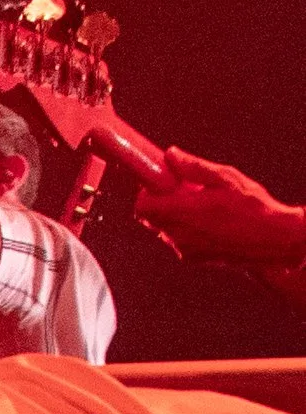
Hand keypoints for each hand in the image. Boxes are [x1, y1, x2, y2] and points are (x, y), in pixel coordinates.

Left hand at [132, 145, 305, 269]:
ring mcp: (184, 248)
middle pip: (149, 218)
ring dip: (172, 217)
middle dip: (159, 202)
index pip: (142, 206)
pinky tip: (207, 223)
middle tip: (182, 191)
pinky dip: (184, 231)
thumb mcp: (225, 178)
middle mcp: (179, 233)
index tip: (161, 183)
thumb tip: (170, 155)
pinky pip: (177, 241)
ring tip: (200, 207)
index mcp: (184, 210)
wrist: (271, 241)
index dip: (146, 193)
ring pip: (162, 229)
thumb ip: (193, 167)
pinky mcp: (192, 258)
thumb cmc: (252, 207)